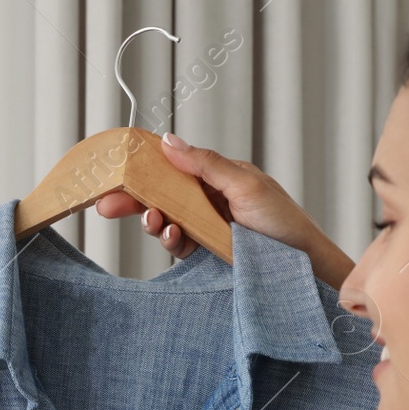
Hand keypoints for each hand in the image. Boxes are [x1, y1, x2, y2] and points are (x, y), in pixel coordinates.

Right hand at [94, 132, 355, 288]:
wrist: (303, 268)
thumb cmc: (284, 224)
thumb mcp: (245, 186)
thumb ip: (205, 164)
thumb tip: (167, 140)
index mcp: (218, 175)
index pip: (173, 164)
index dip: (143, 166)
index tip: (116, 169)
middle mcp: (209, 199)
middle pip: (162, 193)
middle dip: (134, 198)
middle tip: (105, 205)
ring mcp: (207, 226)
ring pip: (167, 219)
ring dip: (153, 220)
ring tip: (152, 222)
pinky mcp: (206, 252)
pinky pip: (178, 244)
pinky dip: (169, 240)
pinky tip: (171, 236)